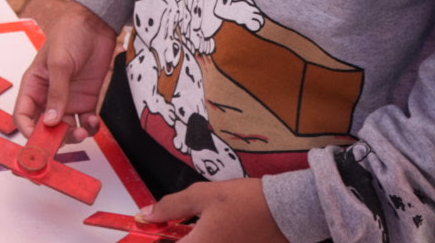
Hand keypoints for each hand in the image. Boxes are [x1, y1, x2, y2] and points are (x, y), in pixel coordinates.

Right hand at [14, 0, 117, 143]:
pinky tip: (93, 121)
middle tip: (66, 140)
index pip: (24, 116)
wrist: (95, 23)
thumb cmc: (69, 34)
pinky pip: (85, 122)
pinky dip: (89, 127)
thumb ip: (57, 92)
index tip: (40, 142)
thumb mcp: (60, 62)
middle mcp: (48, 96)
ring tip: (83, 130)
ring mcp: (68, 99)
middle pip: (45, 127)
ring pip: (66, 128)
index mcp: (33, 86)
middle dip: (55, 138)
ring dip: (74, 135)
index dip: (28, 131)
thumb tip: (51, 121)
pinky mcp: (86, 99)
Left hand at [137, 179, 286, 242]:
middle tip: (169, 231)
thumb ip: (171, 206)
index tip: (149, 230)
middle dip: (173, 240)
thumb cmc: (246, 201)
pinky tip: (208, 233)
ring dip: (191, 240)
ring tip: (187, 231)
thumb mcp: (203, 195)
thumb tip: (147, 214)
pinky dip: (206, 241)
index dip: (154, 239)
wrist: (287, 210)